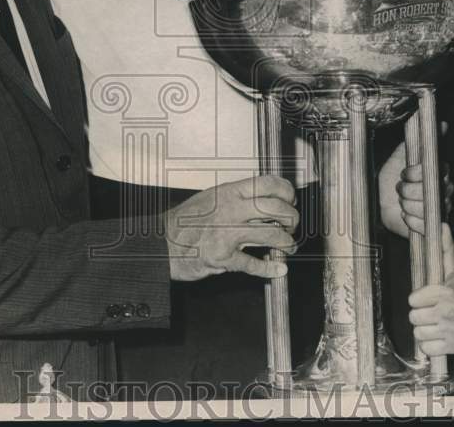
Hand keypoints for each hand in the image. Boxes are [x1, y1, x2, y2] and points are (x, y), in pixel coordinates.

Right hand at [165, 174, 298, 281]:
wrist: (162, 242)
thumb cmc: (186, 220)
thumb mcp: (212, 197)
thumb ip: (237, 196)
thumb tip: (266, 199)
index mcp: (229, 192)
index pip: (269, 184)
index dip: (286, 192)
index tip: (290, 200)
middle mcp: (231, 210)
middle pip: (276, 209)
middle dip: (291, 219)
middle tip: (291, 226)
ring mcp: (227, 234)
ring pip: (271, 235)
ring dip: (286, 243)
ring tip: (288, 246)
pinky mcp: (223, 257)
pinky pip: (254, 264)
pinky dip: (270, 268)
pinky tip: (279, 269)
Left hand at [377, 141, 452, 238]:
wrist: (380, 199)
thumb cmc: (393, 175)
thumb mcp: (404, 152)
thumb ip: (421, 139)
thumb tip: (443, 124)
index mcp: (439, 173)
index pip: (438, 171)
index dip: (417, 173)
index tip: (403, 173)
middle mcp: (443, 191)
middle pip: (432, 191)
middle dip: (409, 190)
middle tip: (399, 187)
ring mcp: (439, 209)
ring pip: (427, 209)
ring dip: (408, 204)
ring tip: (401, 201)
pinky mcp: (432, 226)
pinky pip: (426, 226)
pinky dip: (411, 220)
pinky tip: (404, 214)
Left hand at [408, 224, 453, 354]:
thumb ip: (445, 249)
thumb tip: (441, 226)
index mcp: (444, 292)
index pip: (413, 299)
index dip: (417, 299)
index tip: (425, 299)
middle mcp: (445, 313)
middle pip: (414, 317)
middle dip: (420, 315)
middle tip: (429, 313)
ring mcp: (450, 331)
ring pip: (419, 334)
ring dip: (424, 331)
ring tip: (434, 325)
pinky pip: (429, 350)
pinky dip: (431, 346)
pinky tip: (438, 338)